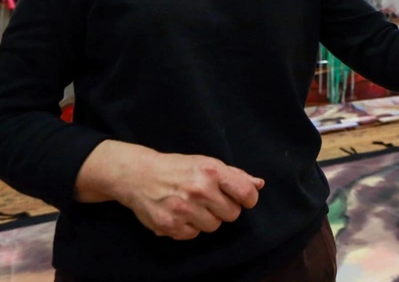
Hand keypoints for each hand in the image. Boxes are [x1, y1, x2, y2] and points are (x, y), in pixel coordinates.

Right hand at [117, 150, 263, 239]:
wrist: (139, 175)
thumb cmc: (178, 168)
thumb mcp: (206, 163)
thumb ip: (235, 175)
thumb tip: (259, 185)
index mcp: (211, 171)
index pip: (246, 194)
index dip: (248, 199)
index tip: (242, 199)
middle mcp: (199, 190)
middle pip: (232, 214)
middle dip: (224, 208)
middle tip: (210, 199)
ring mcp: (184, 209)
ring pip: (214, 226)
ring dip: (207, 218)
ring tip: (193, 205)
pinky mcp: (170, 226)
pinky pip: (194, 234)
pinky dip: (189, 227)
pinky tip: (180, 213)